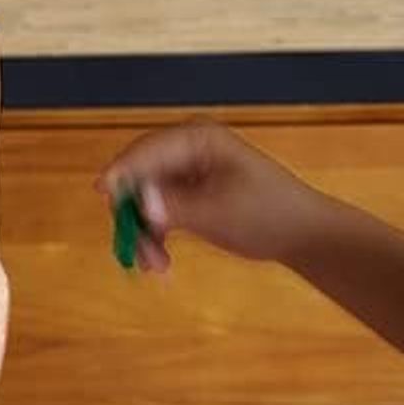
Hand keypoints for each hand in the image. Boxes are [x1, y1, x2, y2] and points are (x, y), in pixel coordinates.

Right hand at [96, 118, 323, 271]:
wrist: (301, 235)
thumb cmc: (268, 214)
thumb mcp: (218, 212)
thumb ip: (174, 206)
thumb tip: (140, 202)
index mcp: (199, 139)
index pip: (148, 150)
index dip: (122, 171)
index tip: (102, 193)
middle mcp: (188, 150)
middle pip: (139, 175)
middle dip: (133, 211)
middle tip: (129, 244)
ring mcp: (186, 173)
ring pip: (145, 198)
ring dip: (144, 231)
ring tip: (153, 266)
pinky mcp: (188, 196)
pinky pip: (158, 212)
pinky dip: (156, 235)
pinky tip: (160, 263)